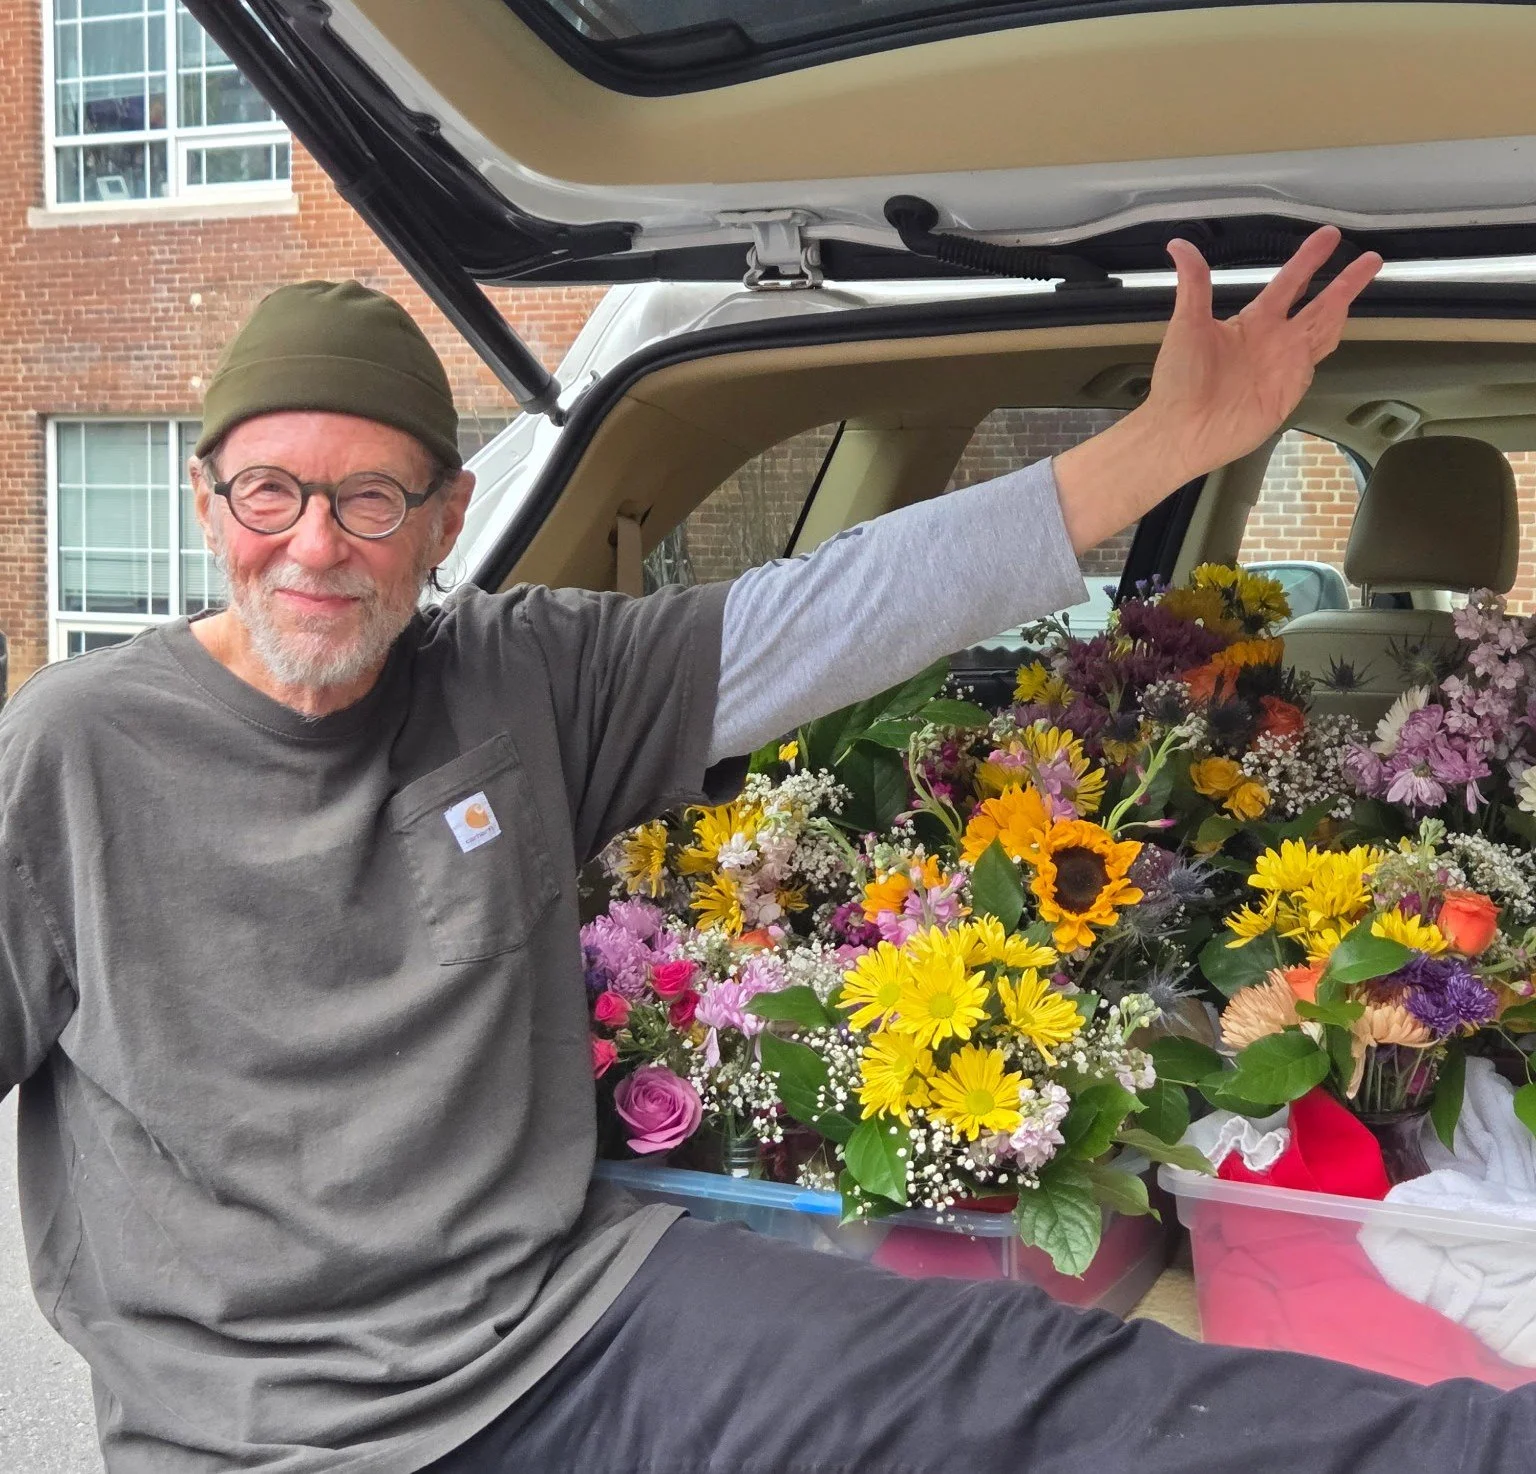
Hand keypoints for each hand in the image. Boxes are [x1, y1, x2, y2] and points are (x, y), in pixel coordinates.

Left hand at [1144, 225, 1382, 479]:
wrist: (1181, 430)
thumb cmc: (1178, 381)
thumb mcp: (1187, 325)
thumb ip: (1194, 284)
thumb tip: (1179, 245)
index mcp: (1251, 321)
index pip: (1290, 283)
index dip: (1309, 259)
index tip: (1328, 236)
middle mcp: (1273, 339)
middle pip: (1319, 304)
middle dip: (1345, 280)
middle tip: (1371, 258)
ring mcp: (1285, 364)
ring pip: (1324, 328)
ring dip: (1343, 304)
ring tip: (1363, 277)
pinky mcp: (1290, 389)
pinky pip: (1315, 360)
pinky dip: (1330, 338)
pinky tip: (1340, 322)